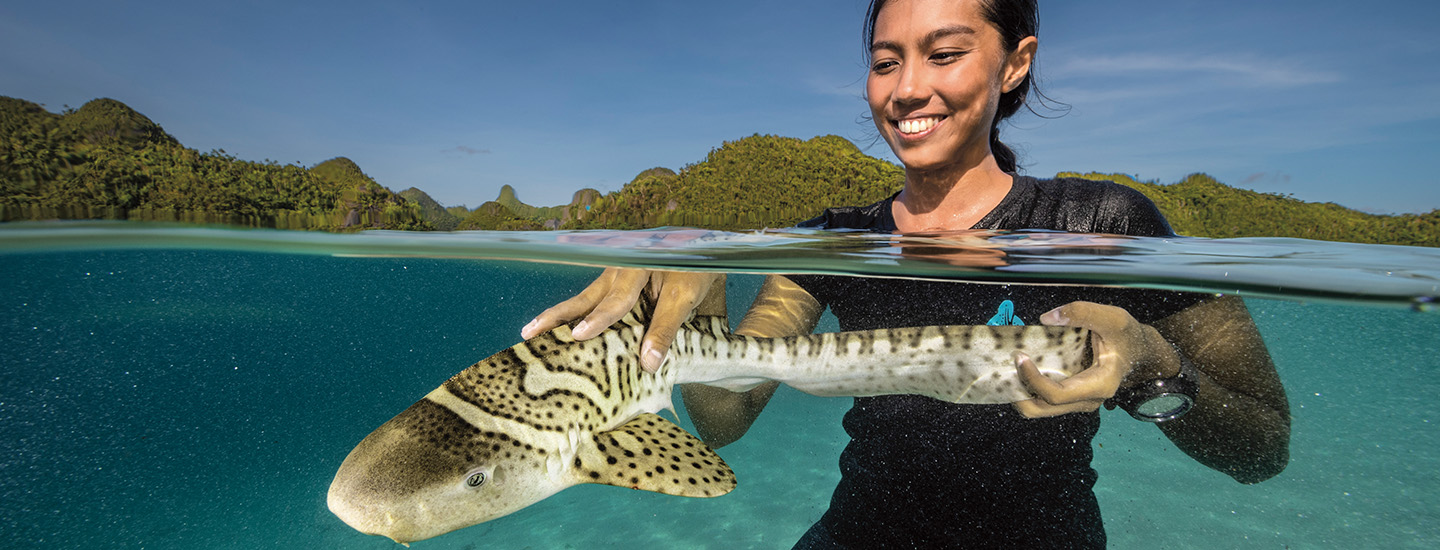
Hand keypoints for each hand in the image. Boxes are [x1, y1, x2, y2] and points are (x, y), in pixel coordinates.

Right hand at [521, 267, 720, 372]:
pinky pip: (590, 301)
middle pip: (584, 297)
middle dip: (556, 317)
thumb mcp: (686, 297)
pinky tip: (559, 330)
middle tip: (529, 332)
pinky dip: (572, 315)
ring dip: (557, 316)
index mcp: (637, 269)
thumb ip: (666, 328)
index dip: (598, 319)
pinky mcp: (613, 284)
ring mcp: (613, 277)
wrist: (698, 247)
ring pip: (581, 299)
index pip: (616, 299)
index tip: (577, 335)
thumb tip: (648, 364)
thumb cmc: (692, 269)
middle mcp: (619, 271)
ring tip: (530, 332)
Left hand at [1012, 301, 1181, 417]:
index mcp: (1099, 386)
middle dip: (1017, 390)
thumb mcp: (1114, 319)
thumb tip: (1047, 318)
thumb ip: (1084, 312)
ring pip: (1038, 407)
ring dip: (1020, 389)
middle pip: (1040, 409)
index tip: (1020, 356)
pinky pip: (1042, 398)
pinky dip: (1027, 385)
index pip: (1056, 395)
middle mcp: (1086, 400)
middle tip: (1007, 364)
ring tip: (1009, 364)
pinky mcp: (1071, 395)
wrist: (1141, 352)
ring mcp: (1078, 401)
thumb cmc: (1128, 337)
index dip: (1032, 379)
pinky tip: (1021, 364)